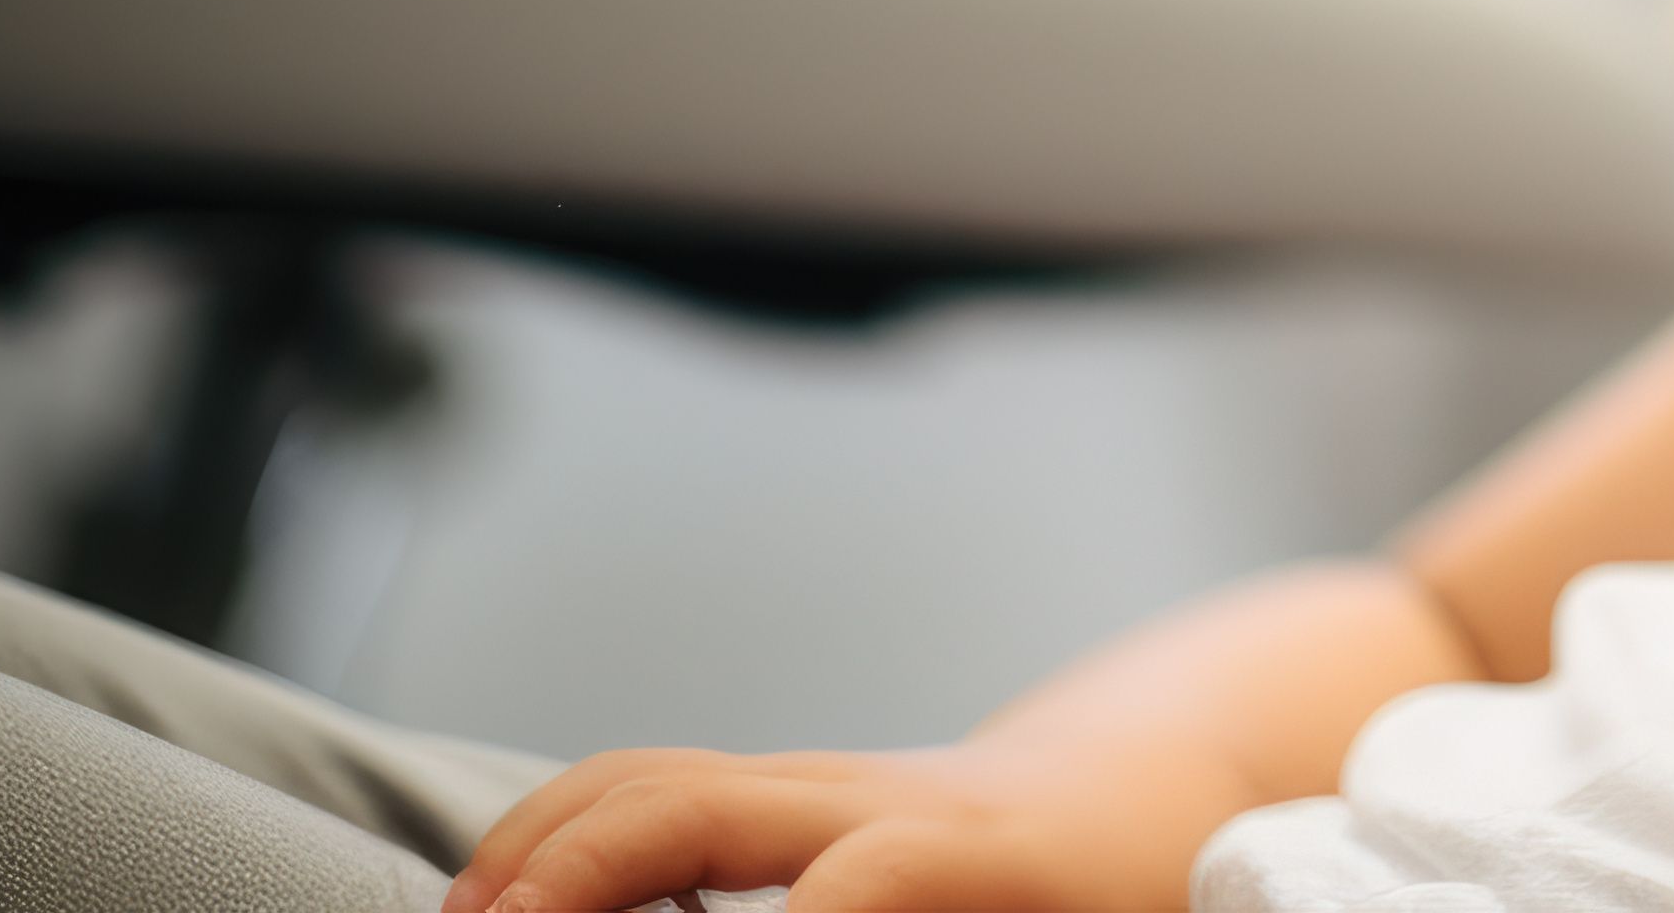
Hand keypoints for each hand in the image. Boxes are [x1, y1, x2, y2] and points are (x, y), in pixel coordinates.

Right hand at [438, 724, 1260, 912]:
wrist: (1159, 775)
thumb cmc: (1135, 883)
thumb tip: (832, 908)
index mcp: (962, 850)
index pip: (857, 883)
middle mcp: (875, 795)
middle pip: (690, 800)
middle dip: (567, 879)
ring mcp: (823, 780)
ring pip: (646, 780)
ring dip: (534, 852)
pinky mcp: (793, 790)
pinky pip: (652, 789)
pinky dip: (563, 839)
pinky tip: (514, 906)